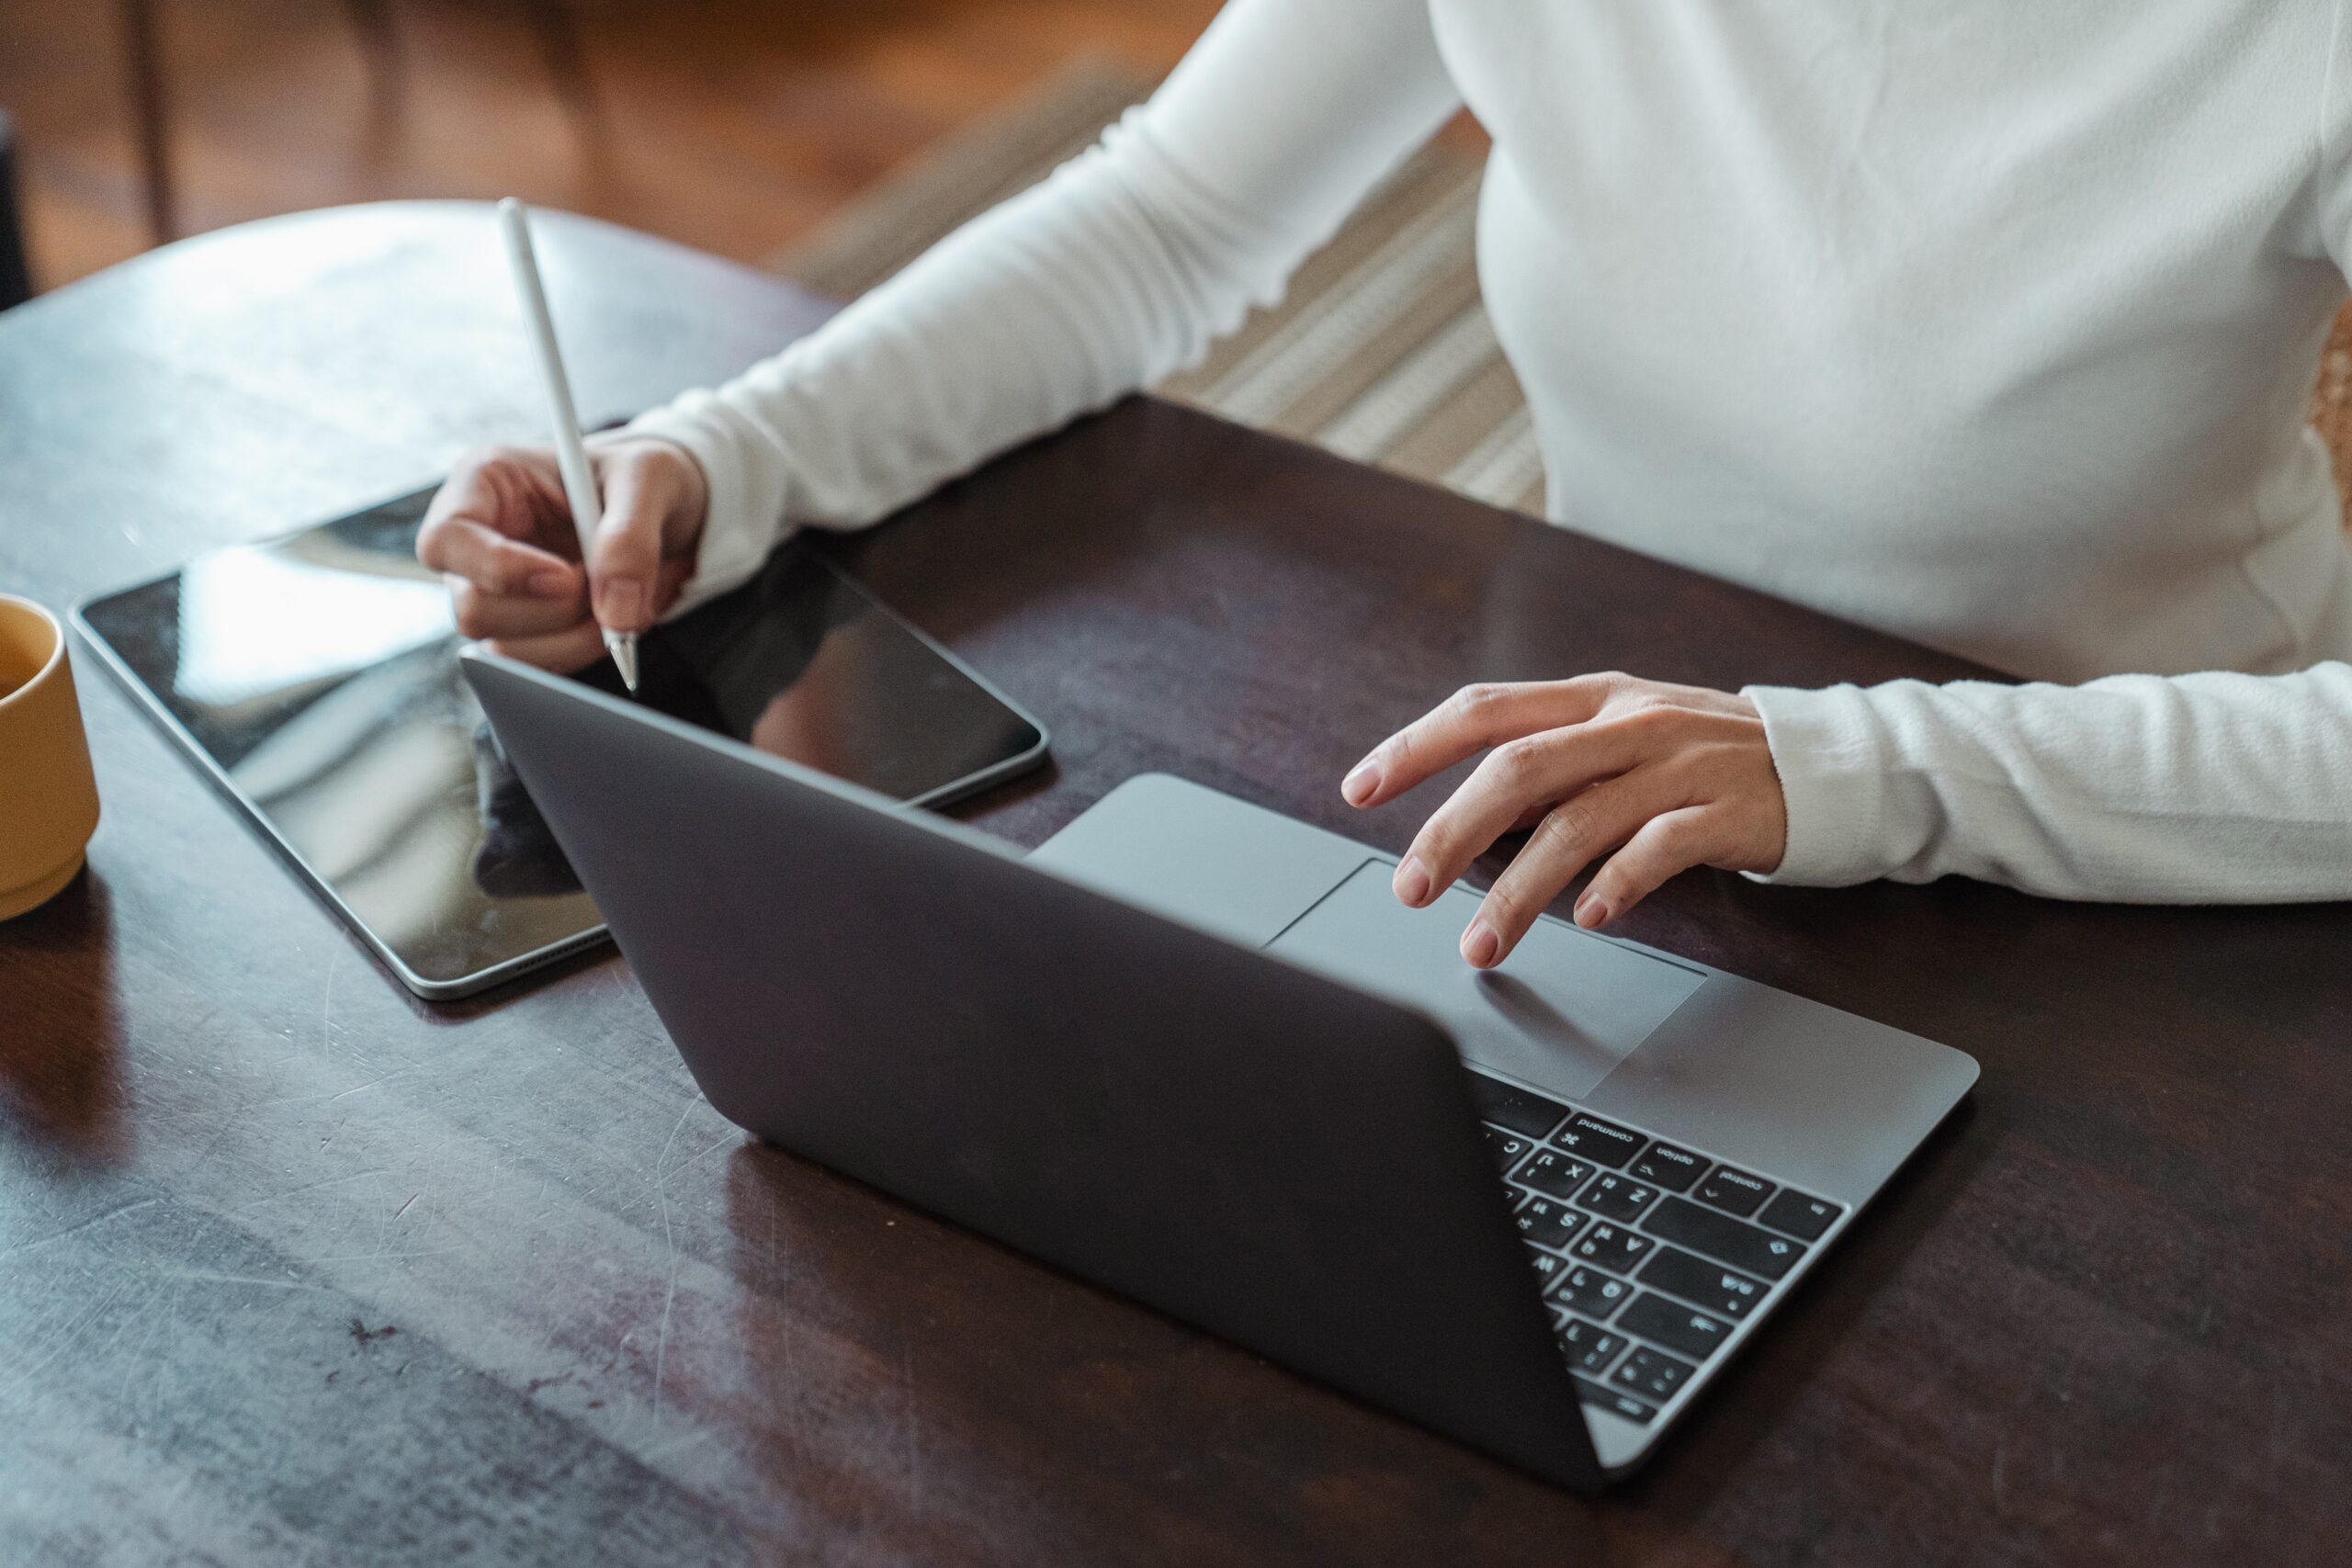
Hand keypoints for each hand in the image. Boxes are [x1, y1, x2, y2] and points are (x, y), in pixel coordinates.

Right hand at [416, 437, 708, 670]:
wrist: (666, 506)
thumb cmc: (641, 475)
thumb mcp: (649, 476)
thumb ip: (631, 535)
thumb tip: (615, 614)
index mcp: (483, 483)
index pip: (445, 540)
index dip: (499, 568)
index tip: (566, 576)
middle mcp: (475, 542)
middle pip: (474, 609)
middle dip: (556, 611)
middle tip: (614, 584)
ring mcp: (494, 591)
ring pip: (507, 649)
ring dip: (577, 638)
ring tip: (631, 599)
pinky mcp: (523, 629)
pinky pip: (540, 665)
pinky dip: (588, 650)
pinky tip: (621, 615)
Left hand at [1339, 674, 1787, 964]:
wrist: (1828, 764)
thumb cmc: (1706, 759)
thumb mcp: (1622, 741)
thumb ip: (1552, 768)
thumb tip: (1465, 821)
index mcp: (1591, 699)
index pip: (1484, 710)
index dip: (1416, 746)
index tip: (1360, 788)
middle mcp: (1628, 722)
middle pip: (1518, 768)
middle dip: (1452, 831)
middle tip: (1410, 889)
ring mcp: (1679, 764)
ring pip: (1578, 820)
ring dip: (1520, 889)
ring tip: (1484, 943)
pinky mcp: (1726, 810)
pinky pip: (1659, 848)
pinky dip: (1616, 884)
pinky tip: (1589, 919)